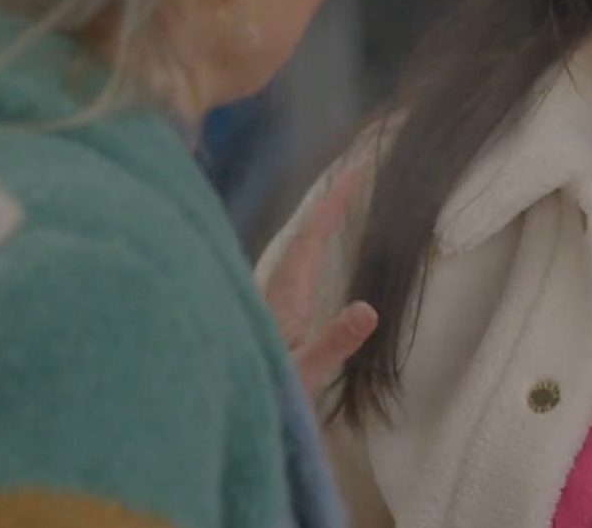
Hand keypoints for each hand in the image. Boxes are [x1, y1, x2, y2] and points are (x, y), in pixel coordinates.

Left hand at [263, 170, 378, 404]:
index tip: (352, 174)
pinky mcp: (270, 321)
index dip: (332, 206)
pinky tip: (312, 257)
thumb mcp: (306, 372)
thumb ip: (335, 341)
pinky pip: (293, 271)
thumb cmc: (266, 398)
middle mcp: (274, 295)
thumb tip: (368, 308)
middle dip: (327, 208)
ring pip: (294, 254)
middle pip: (302, 239)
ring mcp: (270, 307)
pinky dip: (310, 251)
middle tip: (352, 178)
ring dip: (317, 227)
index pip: (310, 240)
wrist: (223, 417)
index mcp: (284, 297)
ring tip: (338, 205)